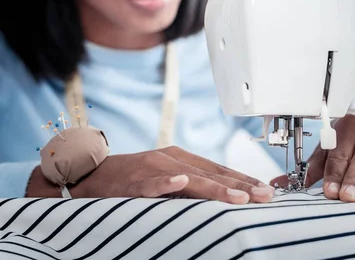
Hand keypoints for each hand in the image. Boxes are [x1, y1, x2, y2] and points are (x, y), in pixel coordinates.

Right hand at [27, 146, 274, 203]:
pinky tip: (180, 183)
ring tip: (239, 196)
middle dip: (241, 184)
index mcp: (179, 158)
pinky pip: (151, 183)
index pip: (218, 169)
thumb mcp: (164, 179)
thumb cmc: (129, 179)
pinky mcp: (132, 181)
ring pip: (189, 178)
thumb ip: (189, 186)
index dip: (243, 179)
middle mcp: (170, 159)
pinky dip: (165, 183)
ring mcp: (151, 168)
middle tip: (265, 195)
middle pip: (211, 173)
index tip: (266, 190)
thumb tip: (221, 197)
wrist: (88, 173)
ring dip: (215, 187)